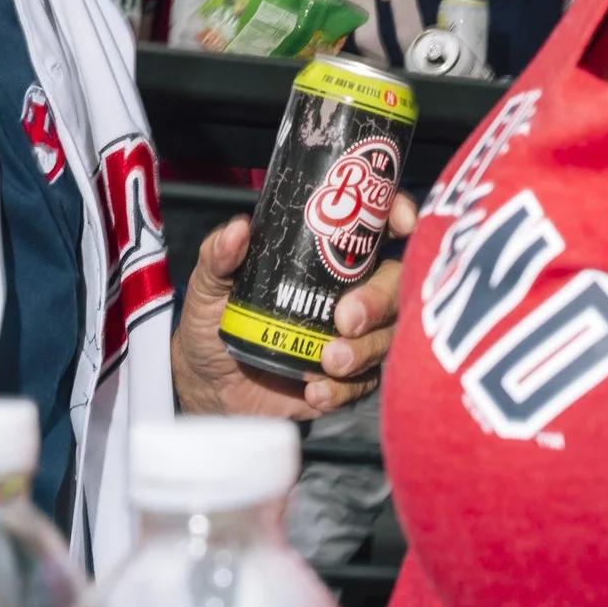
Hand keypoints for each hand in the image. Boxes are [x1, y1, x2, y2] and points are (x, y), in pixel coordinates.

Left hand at [171, 194, 418, 416]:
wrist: (207, 385)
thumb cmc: (214, 321)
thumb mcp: (209, 284)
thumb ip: (219, 256)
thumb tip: (239, 231)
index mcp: (326, 257)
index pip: (376, 227)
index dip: (398, 217)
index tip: (400, 224)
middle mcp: (349, 292)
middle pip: (393, 285)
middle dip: (379, 299)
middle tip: (346, 318)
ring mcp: (354, 337)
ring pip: (386, 337)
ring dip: (363, 349)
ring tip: (327, 362)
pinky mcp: (348, 380)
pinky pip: (364, 384)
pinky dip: (343, 389)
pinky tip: (316, 389)